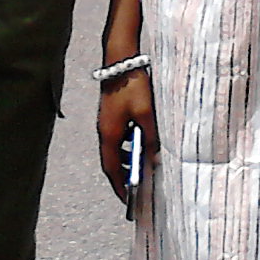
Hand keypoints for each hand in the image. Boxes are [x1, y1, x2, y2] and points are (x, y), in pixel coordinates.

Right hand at [97, 69, 157, 207]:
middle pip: (111, 161)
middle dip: (123, 176)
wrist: (120, 59)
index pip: (112, 169)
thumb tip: (156, 160)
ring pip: (115, 149)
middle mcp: (104, 131)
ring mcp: (106, 122)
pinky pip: (118, 138)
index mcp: (109, 135)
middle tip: (137, 189)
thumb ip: (151, 139)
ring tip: (142, 168)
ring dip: (126, 161)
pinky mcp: (110, 114)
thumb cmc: (132, 86)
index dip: (120, 186)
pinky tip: (141, 143)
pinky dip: (127, 147)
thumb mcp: (146, 114)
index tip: (129, 201)